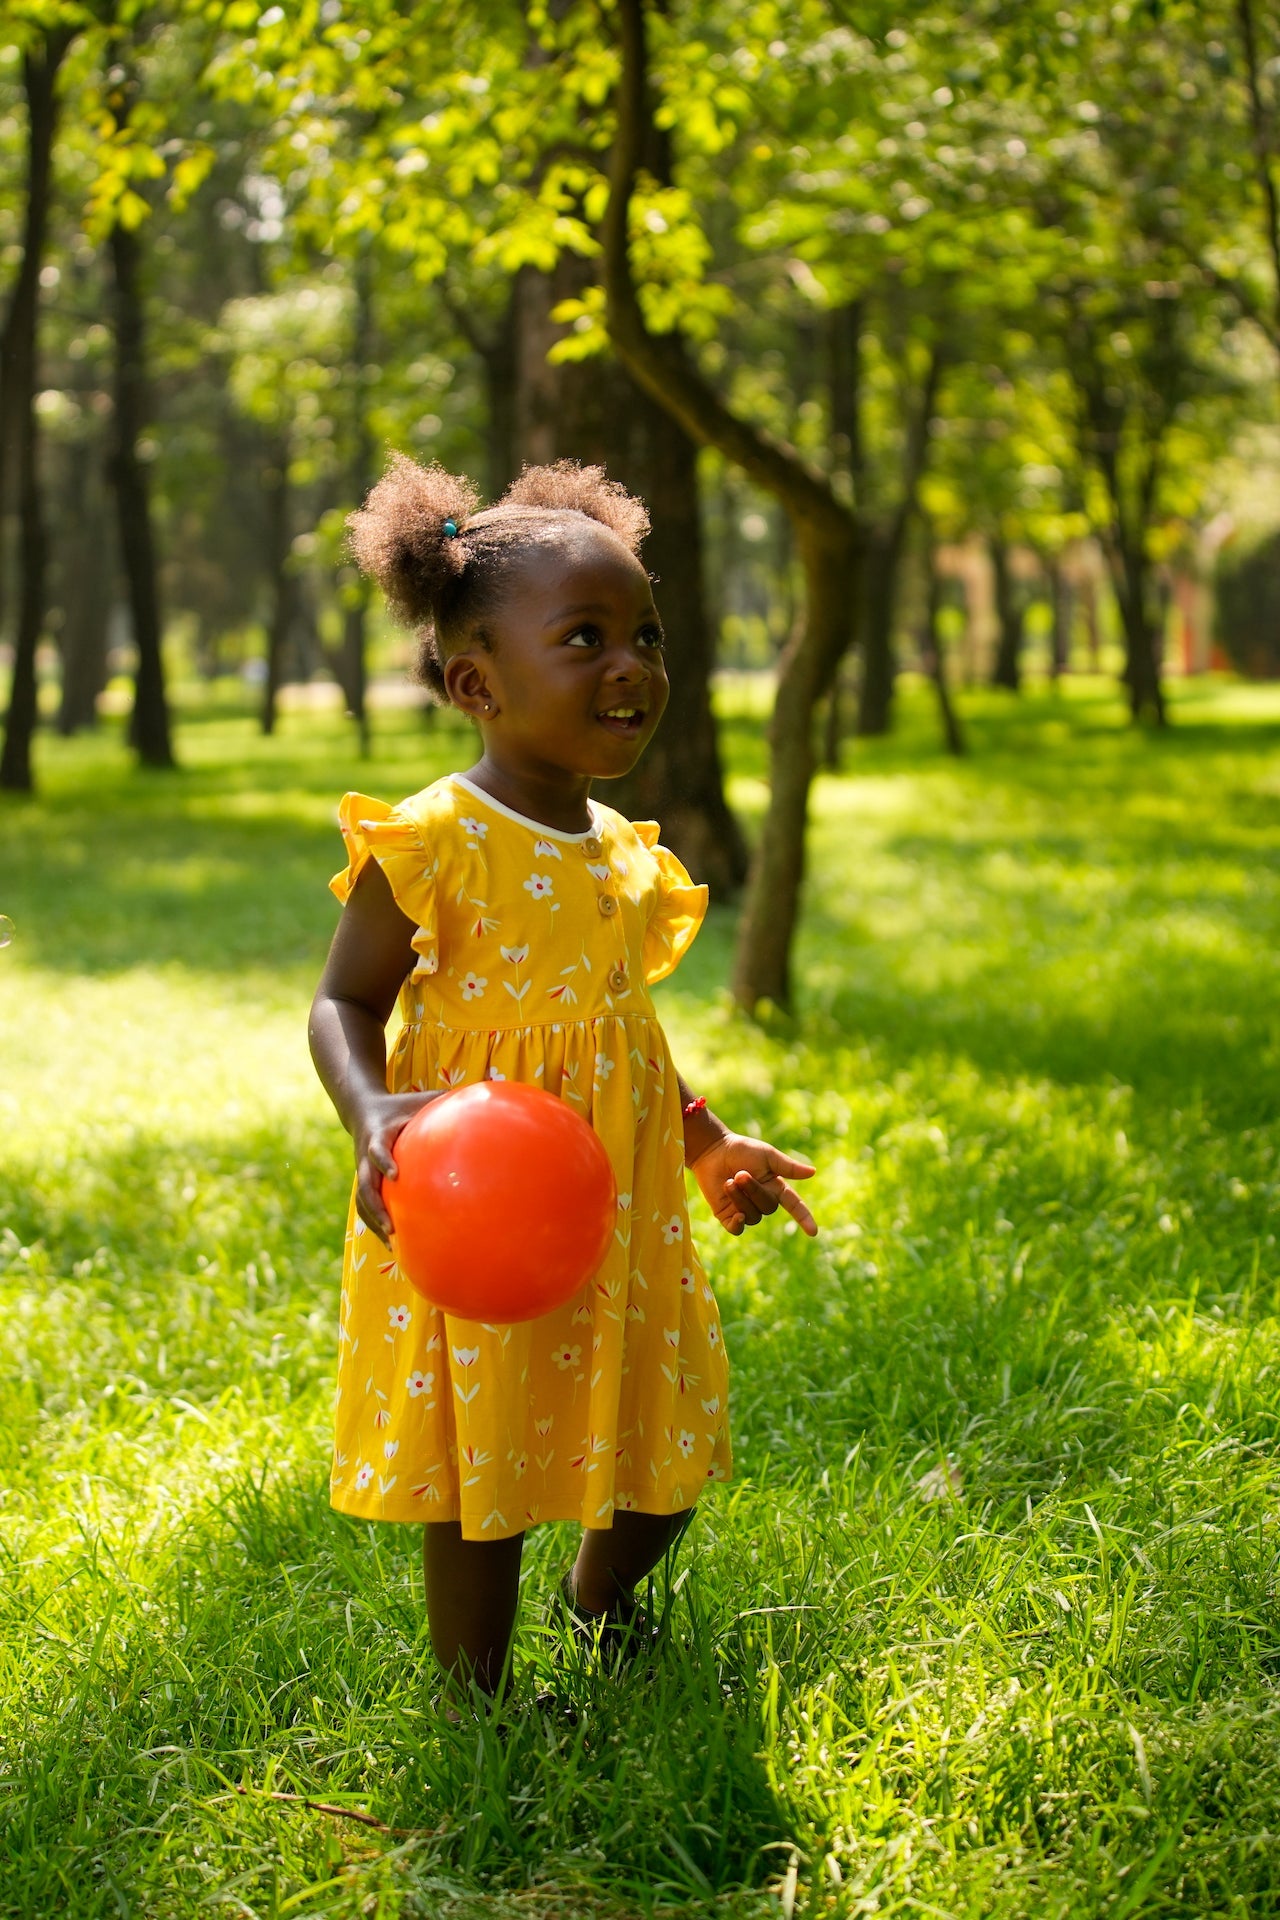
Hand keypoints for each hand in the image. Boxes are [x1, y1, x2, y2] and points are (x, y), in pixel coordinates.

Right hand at [353, 1090, 441, 1238]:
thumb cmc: (400, 1105)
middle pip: (364, 1185)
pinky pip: (365, 1206)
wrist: (362, 1109)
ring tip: (392, 1241)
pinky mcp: (364, 1180)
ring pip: (362, 1200)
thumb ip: (443, 1099)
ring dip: (374, 1221)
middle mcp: (366, 1156)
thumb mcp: (419, 1098)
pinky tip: (392, 1243)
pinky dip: (375, 1223)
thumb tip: (481, 1094)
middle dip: (376, 1206)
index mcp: (379, 1134)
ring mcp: (362, 1170)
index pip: (376, 1150)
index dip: (383, 1162)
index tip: (395, 1175)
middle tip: (392, 1225)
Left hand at [689, 1132, 817, 1237]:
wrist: (712, 1151)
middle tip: (740, 1173)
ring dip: (740, 1198)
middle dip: (754, 1191)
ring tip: (728, 1181)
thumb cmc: (741, 1150)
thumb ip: (788, 1167)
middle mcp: (762, 1200)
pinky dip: (738, 1224)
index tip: (813, 1232)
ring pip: (752, 1217)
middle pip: (768, 1208)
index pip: (794, 1205)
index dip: (804, 1218)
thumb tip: (813, 1172)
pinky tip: (736, 1215)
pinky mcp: (727, 1216)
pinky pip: (737, 1229)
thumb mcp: (767, 1155)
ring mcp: (744, 1210)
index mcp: (775, 1187)